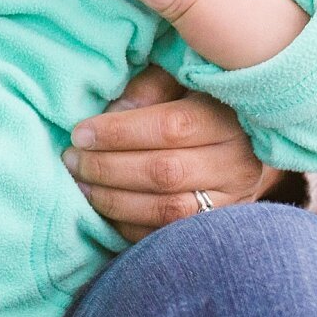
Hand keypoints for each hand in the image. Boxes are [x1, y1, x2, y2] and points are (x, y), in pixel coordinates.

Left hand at [61, 68, 283, 241]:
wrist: (244, 146)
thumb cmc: (200, 103)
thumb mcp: (180, 81)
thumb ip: (150, 88)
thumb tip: (114, 111)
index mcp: (228, 119)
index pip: (170, 127)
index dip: (119, 132)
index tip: (80, 133)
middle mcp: (236, 165)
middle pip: (164, 172)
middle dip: (108, 168)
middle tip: (71, 160)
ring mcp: (231, 204)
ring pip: (166, 211)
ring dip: (114, 200)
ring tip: (81, 184)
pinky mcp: (215, 230)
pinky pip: (167, 236)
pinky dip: (128, 225)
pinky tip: (103, 209)